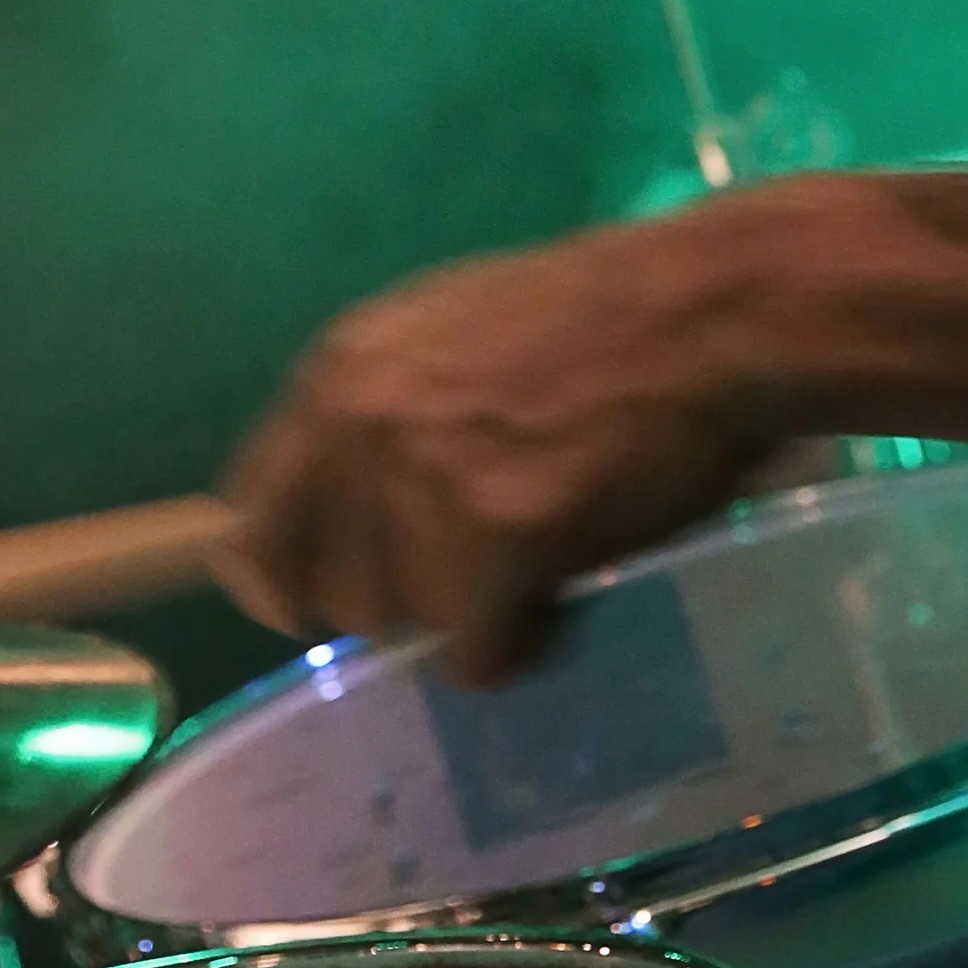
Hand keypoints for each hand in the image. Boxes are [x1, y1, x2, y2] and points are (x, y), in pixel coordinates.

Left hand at [216, 203, 796, 678]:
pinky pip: (477, 654)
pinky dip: (526, 640)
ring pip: (408, 628)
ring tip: (545, 552)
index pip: (252, 528)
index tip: (345, 596)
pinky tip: (571, 582)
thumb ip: (379, 418)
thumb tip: (336, 524)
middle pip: (335, 594)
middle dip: (411, 595)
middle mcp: (361, 426)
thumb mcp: (450, 339)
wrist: (715, 313)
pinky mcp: (496, 537)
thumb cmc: (600, 325)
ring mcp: (424, 481)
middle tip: (491, 555)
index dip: (297, 578)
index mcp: (341, 374)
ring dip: (474, 614)